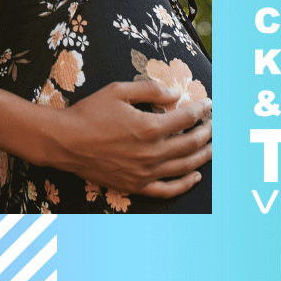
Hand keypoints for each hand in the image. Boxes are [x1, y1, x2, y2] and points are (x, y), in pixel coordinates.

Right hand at [46, 79, 211, 196]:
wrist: (66, 141)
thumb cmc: (90, 112)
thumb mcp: (119, 90)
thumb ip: (149, 90)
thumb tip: (175, 94)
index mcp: (149, 127)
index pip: (185, 119)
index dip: (200, 110)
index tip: (208, 105)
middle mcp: (152, 153)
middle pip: (190, 144)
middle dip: (206, 133)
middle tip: (214, 125)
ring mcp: (145, 173)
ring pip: (184, 167)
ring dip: (203, 156)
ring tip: (212, 147)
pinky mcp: (136, 186)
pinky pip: (168, 190)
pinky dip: (185, 184)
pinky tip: (196, 176)